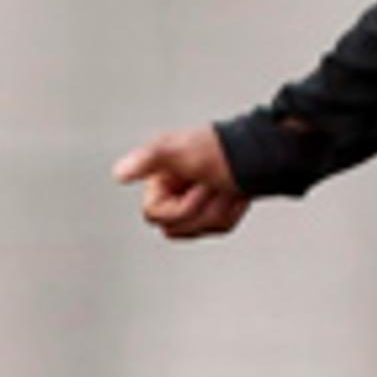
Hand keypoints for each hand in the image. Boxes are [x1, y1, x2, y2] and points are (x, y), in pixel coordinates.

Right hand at [112, 127, 249, 240]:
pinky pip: (220, 227)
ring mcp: (196, 205)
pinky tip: (235, 193)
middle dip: (201, 207)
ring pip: (200, 228)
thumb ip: (147, 160)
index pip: (154, 215)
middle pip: (176, 228)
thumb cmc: (217, 148)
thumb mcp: (178, 150)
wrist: (257, 153)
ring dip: (219, 207)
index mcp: (158, 180)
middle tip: (212, 184)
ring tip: (224, 186)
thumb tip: (119, 173)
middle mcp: (173, 193)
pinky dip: (233, 210)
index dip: (179, 206)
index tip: (194, 184)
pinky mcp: (216, 212)